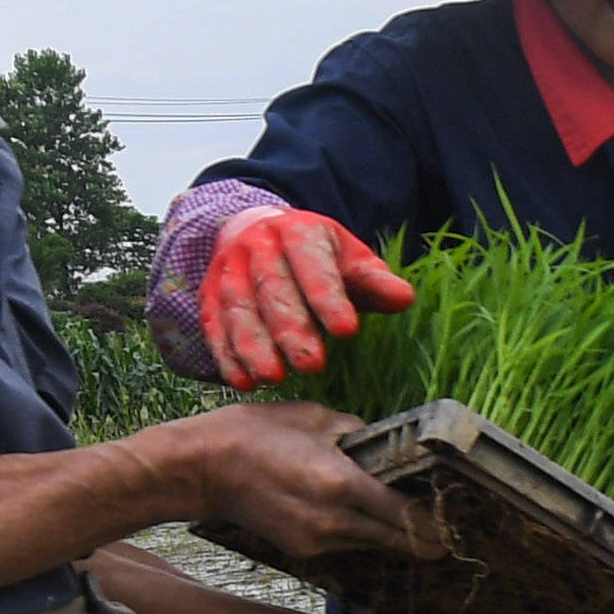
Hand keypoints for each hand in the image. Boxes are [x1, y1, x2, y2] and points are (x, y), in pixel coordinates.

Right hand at [148, 399, 429, 563]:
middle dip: (424, 537)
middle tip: (447, 531)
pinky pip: (347, 544)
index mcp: (342, 485)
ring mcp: (317, 540)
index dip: (435, 522)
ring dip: (393, 534)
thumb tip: (388, 444)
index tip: (455, 522)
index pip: (407, 515)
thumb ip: (359, 433)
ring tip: (412, 519)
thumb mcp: (315, 418)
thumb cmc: (253, 434)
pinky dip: (362, 533)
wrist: (200, 468)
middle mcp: (334, 521)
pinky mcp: (302, 549)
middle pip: (398, 539)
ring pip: (373, 543)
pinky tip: (367, 517)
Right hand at [192, 206, 414, 385]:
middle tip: (311, 365)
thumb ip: (374, 281)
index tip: (347, 331)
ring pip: (239, 309)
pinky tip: (242, 382)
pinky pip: (214, 326)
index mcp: (298, 231)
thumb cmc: (316, 256)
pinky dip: (226, 356)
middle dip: (291, 329)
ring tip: (273, 377)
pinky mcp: (209, 296)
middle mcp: (258, 246)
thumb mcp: (348, 259)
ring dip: (253, 345)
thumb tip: (404, 299)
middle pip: (272, 288)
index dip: (328, 297)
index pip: (312, 263)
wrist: (259, 234)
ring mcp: (229, 270)